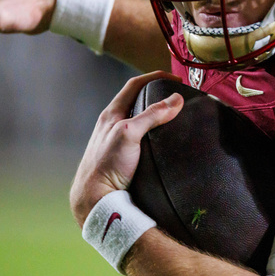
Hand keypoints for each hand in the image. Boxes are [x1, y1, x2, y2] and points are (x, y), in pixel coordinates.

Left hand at [70, 71, 184, 226]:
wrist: (96, 198)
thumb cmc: (105, 164)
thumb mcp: (129, 133)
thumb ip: (151, 115)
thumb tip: (175, 99)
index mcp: (112, 114)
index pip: (134, 85)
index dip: (155, 77)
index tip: (175, 79)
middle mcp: (114, 125)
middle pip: (138, 101)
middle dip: (158, 94)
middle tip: (178, 96)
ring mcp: (120, 142)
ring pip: (141, 120)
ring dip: (158, 115)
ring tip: (177, 117)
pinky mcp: (127, 157)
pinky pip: (145, 138)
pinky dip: (157, 134)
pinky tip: (167, 142)